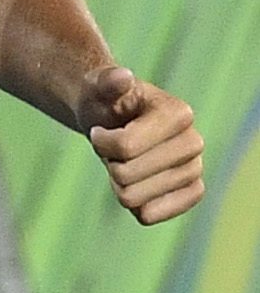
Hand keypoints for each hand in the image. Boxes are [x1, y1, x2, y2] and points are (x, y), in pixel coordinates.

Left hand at [77, 63, 204, 224]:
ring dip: (118, 182)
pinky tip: (136, 182)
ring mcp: (195, 170)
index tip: (101, 130)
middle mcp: (194, 142)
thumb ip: (106, 82)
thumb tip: (122, 77)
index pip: (125, 147)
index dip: (101, 142)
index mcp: (179, 113)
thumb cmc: (103, 101)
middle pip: (127, 175)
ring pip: (133, 199)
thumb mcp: (97, 87)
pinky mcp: (191, 194)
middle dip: (109, 162)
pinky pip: (149, 215)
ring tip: (125, 161)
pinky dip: (132, 203)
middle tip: (114, 148)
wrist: (112, 120)